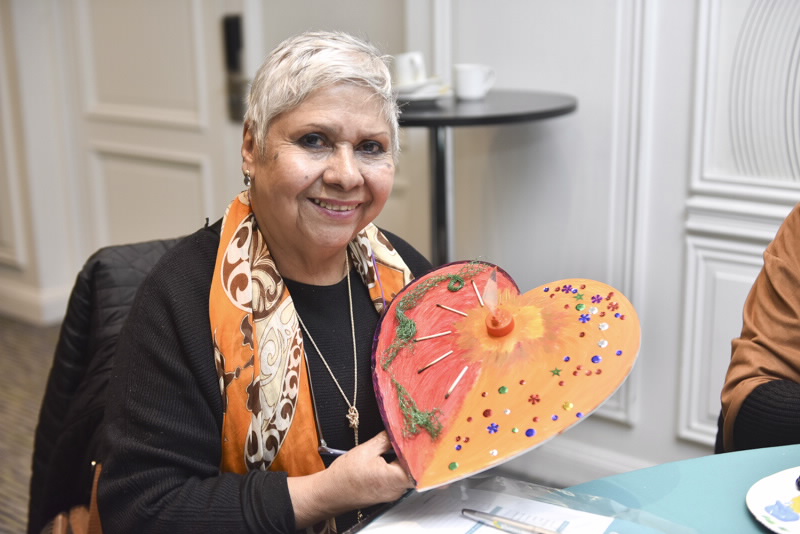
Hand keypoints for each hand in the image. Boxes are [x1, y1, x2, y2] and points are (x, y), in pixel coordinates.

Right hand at [287, 432, 413, 527]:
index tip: (421, 435)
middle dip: (415, 452)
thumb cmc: (344, 476)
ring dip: (407, 459)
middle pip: (416, 469)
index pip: (418, 463)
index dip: (421, 448)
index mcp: (393, 478)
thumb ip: (386, 439)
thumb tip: (398, 431)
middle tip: (413, 435)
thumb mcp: (366, 450)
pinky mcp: (388, 493)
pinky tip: (396, 454)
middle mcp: (397, 489)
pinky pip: (400, 478)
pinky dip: (400, 466)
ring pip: (408, 473)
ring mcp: (393, 493)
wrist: (330, 493)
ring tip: (404, 442)